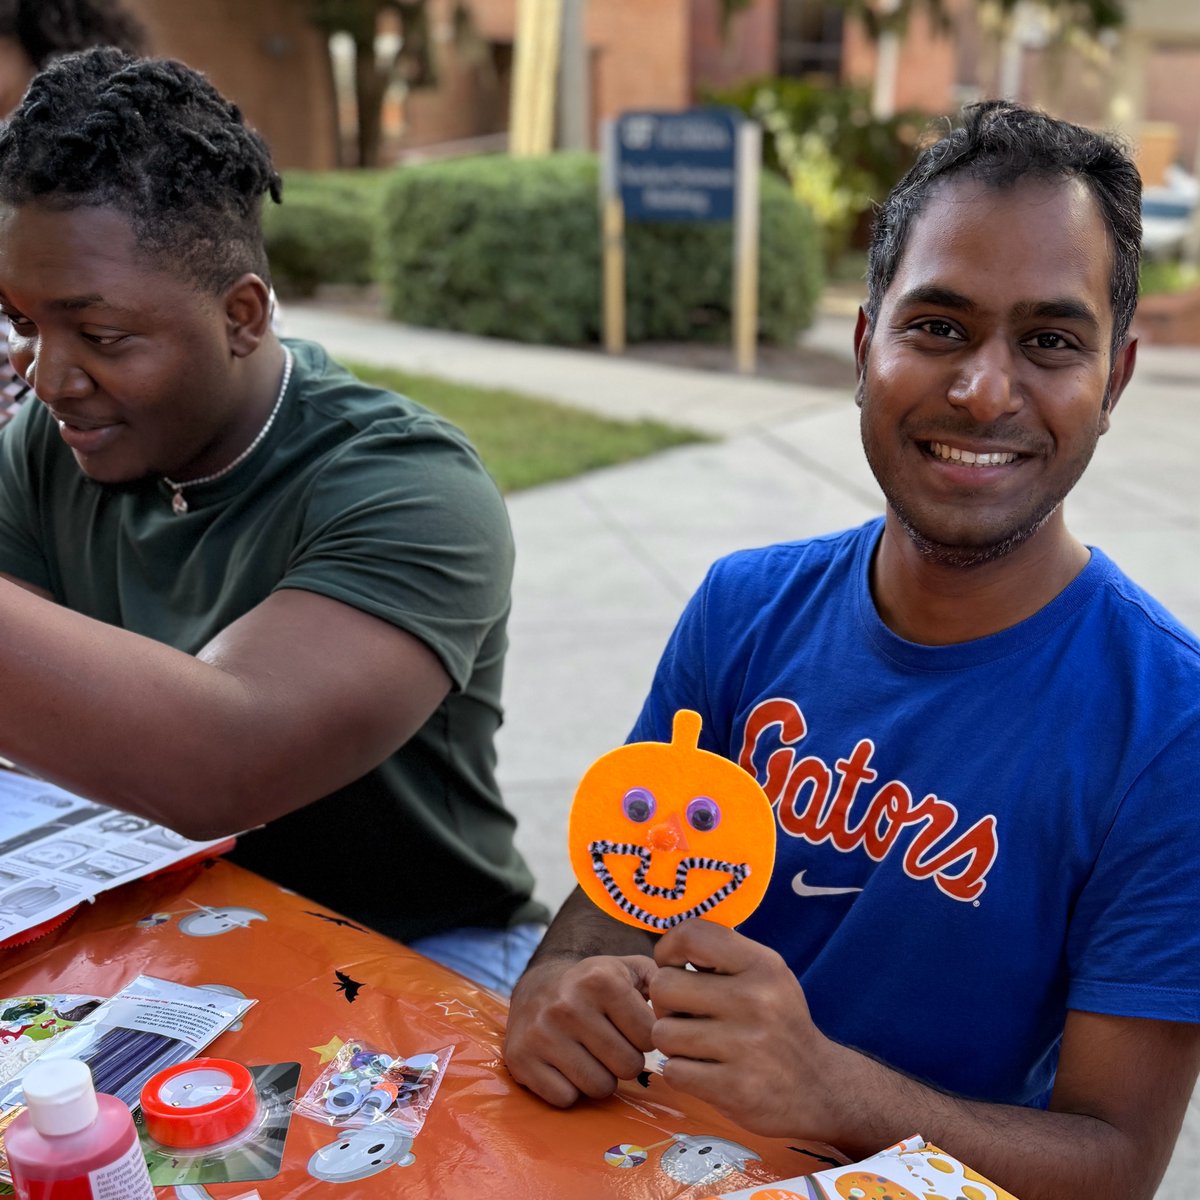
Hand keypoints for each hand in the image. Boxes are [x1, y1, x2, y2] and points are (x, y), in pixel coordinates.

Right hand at [504, 953, 658, 1106]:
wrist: (537, 986)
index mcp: (600, 980)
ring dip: (600, 1077)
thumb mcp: (629, 969)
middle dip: (625, 1060)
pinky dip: (570, 1090)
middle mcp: (568, 1004)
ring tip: (590, 1054)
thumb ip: (664, 984)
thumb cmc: (594, 984)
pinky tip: (565, 1065)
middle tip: (610, 1043)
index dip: (644, 1037)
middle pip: (628, 1067)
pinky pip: (565, 1099)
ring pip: (599, 1087)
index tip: (629, 1026)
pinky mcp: (520, 1059)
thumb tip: (685, 1014)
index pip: (649, 1038)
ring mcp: (541, 1033)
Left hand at [650, 920, 841, 1139]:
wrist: (819, 1089)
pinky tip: (706, 1071)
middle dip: (666, 1003)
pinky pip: (673, 1071)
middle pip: (664, 985)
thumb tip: (665, 945)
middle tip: (686, 1014)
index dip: (669, 949)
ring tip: (699, 1044)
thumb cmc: (778, 1024)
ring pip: (662, 1032)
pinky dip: (682, 1073)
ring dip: (673, 1042)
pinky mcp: (734, 1088)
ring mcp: (746, 1046)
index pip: (692, 935)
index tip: (675, 966)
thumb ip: (722, 955)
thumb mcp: (766, 975)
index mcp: (762, 965)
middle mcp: (755, 1000)